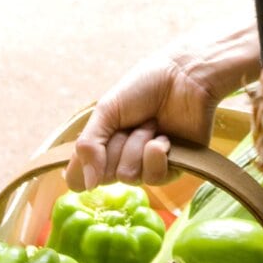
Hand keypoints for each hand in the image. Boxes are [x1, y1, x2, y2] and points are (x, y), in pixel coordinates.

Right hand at [64, 24, 260, 188]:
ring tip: (152, 124)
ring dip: (138, 145)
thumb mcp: (106, 110)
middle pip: (103, 178)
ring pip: (129, 177)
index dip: (82, 167)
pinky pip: (154, 178)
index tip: (93, 145)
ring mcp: (146, 166)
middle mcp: (121, 159)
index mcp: (102, 145)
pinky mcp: (172, 170)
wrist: (185, 77)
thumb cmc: (145, 87)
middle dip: (116, 145)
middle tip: (131, 122)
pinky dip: (156, 154)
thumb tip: (86, 186)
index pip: (78, 178)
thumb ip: (89, 146)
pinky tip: (164, 138)